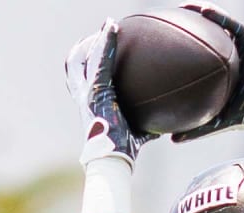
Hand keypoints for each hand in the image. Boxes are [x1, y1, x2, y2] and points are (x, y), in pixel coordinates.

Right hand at [65, 20, 155, 166]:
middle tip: (99, 34)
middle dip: (85, 47)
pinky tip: (113, 28)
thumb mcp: (138, 133)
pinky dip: (106, 43)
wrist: (112, 158)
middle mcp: (85, 96)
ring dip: (98, 39)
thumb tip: (167, 123)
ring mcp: (88, 92)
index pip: (82, 81)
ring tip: (109, 25)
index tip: (93, 53)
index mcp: (91, 105)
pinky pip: (101, 61)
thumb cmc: (123, 150)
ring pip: (86, 57)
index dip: (85, 65)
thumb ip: (148, 124)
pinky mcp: (96, 90)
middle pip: (76, 65)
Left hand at [171, 3, 243, 142]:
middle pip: (208, 36)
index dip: (184, 48)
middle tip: (168, 20)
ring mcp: (242, 47)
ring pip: (219, 24)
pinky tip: (201, 10)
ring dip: (202, 13)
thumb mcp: (219, 121)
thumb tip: (171, 139)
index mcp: (223, 72)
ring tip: (184, 7)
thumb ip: (197, 129)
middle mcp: (232, 57)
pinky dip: (218, 16)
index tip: (163, 44)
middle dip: (190, 25)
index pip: (202, 56)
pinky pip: (233, 25)